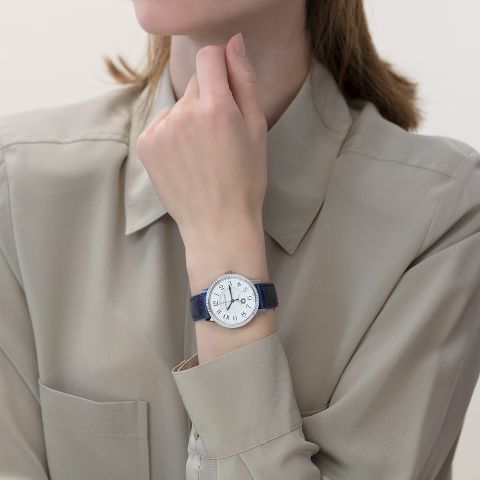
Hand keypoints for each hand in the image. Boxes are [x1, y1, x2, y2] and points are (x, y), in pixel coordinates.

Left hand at [135, 32, 267, 251]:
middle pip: (195, 83)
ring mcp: (160, 130)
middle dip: (209, 99)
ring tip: (203, 152)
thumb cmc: (244, 180)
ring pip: (179, 104)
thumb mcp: (257, 130)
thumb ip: (244, 81)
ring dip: (190, 118)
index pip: (209, 56)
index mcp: (215, 109)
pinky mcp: (146, 144)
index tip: (227, 86)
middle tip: (221, 135)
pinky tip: (186, 158)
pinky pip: (162, 122)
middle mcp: (183, 115)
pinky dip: (173, 133)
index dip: (221, 66)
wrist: (217, 224)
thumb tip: (234, 43)